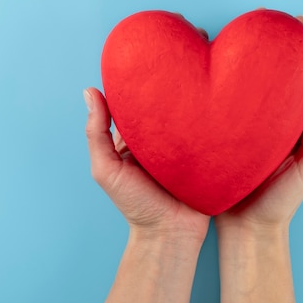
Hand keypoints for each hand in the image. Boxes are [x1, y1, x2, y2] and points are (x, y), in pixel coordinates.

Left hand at [83, 87, 209, 242]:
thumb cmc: (135, 204)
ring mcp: (185, 148)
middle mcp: (160, 141)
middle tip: (176, 74)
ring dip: (191, 107)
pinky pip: (208, 135)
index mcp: (135, 140)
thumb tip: (88, 91)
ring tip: (198, 87)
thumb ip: (96, 133)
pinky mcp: (206, 156)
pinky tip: (214, 110)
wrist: (170, 233)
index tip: (145, 68)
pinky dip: (210, 125)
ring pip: (187, 119)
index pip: (136, 107)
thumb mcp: (106, 168)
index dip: (138, 89)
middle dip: (167, 94)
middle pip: (163, 110)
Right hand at [215, 15, 302, 235]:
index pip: (300, 81)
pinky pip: (222, 109)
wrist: (246, 231)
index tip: (297, 23)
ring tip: (233, 37)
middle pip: (270, 79)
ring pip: (244, 90)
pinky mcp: (221, 139)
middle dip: (268, 49)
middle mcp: (268, 123)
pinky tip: (209, 72)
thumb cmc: (280, 204)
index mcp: (292, 126)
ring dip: (240, 64)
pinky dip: (218, 89)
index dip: (301, 52)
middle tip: (262, 21)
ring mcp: (244, 130)